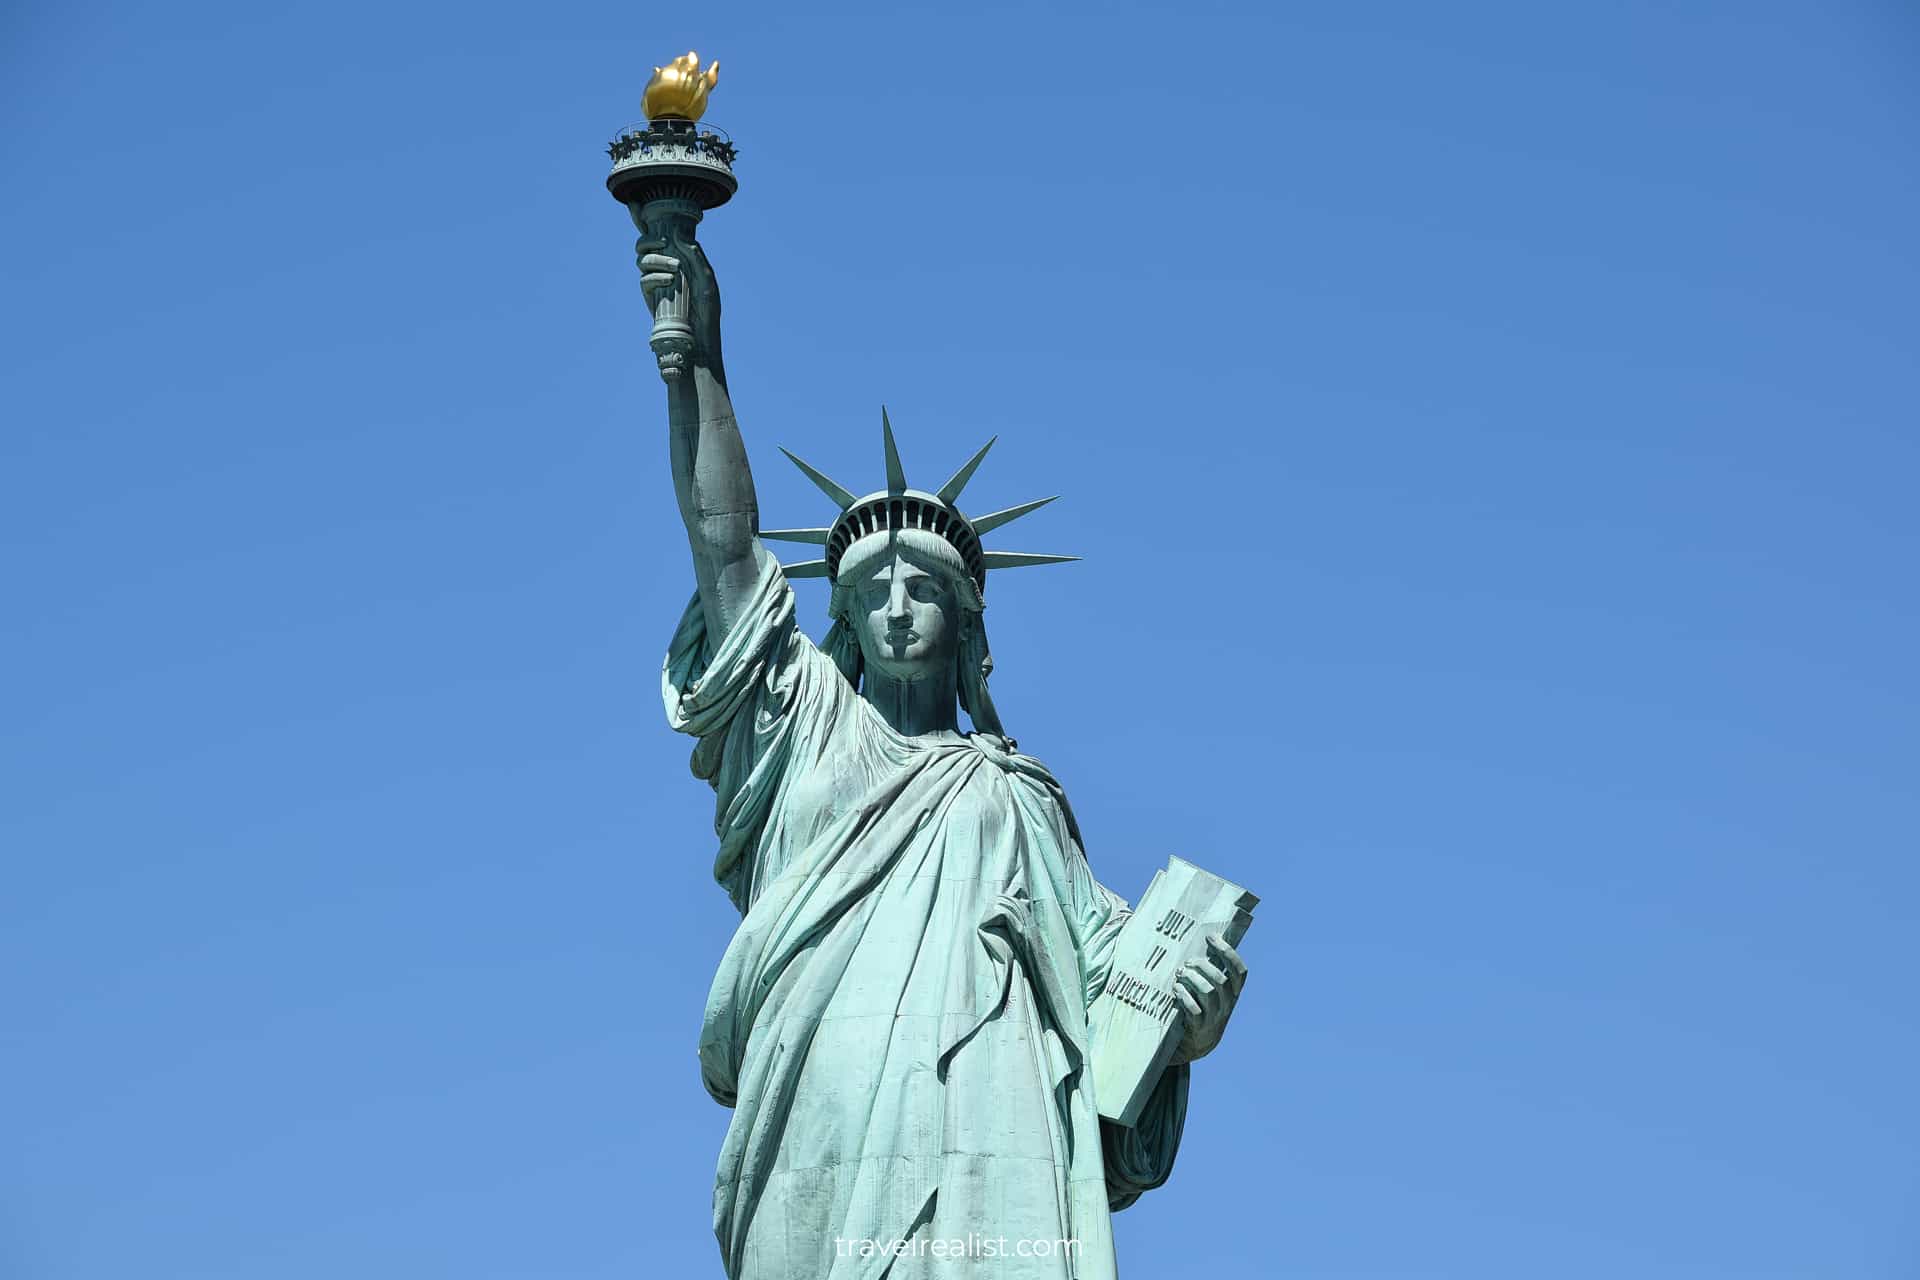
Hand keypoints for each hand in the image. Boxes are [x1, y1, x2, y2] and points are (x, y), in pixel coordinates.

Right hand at [636, 215, 723, 380]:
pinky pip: (643, 278)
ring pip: (642, 259)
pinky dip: (654, 276)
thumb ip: (694, 255)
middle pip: (644, 243)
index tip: (634, 202)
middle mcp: (664, 265)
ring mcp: (654, 280)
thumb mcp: (707, 278)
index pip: (660, 233)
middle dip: (649, 238)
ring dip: (656, 258)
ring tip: (675, 269)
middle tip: (663, 243)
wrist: (700, 338)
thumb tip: (678, 233)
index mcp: (679, 256)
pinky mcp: (649, 296)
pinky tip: (669, 281)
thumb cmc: (708, 309)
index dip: (643, 218)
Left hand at [1168, 935, 1246, 1065]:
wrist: (1198, 1044)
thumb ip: (1212, 972)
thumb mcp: (1214, 992)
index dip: (1228, 952)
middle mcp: (1227, 1005)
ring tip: (1180, 974)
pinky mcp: (1199, 1027)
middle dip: (1202, 966)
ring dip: (1192, 979)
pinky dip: (1183, 996)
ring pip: (1208, 992)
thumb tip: (1203, 942)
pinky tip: (1176, 990)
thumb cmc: (1203, 1007)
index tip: (1211, 937)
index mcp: (1233, 993)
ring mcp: (1214, 1017)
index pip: (1240, 971)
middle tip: (1188, 962)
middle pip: (1220, 980)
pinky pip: (1193, 1009)